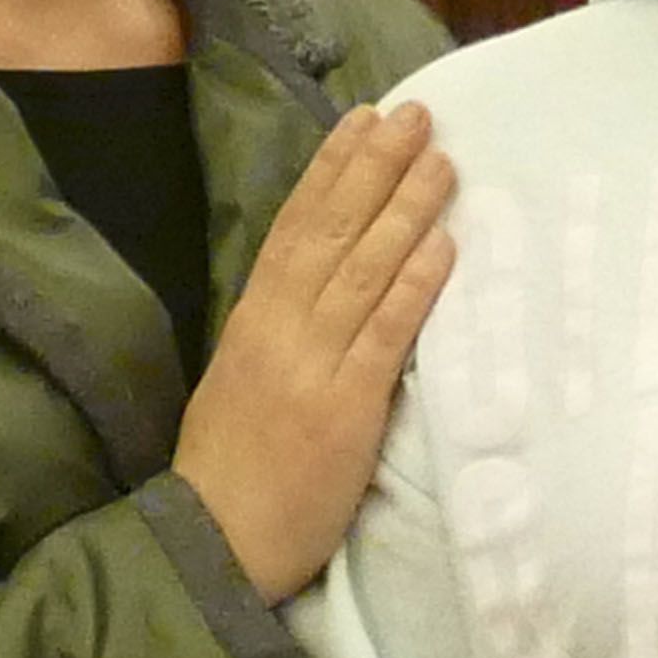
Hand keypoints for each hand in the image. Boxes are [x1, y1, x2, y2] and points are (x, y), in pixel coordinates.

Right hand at [176, 105, 458, 599]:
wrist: (212, 543)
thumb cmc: (232, 469)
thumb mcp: (242, 379)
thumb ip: (281, 330)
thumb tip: (326, 281)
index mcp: (252, 319)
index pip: (295, 226)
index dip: (332, 170)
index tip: (363, 119)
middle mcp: (280, 330)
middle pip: (334, 232)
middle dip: (377, 168)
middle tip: (418, 115)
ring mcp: (313, 367)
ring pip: (365, 271)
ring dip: (407, 211)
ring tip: (444, 162)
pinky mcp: (346, 409)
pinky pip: (386, 335)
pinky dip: (415, 286)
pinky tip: (445, 246)